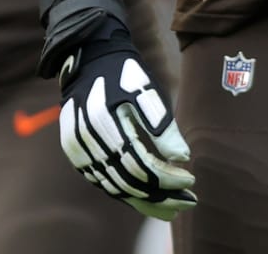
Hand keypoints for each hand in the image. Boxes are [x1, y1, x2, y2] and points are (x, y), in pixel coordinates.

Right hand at [56, 12, 195, 220]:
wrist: (89, 60)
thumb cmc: (124, 74)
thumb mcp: (147, 90)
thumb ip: (162, 124)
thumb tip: (181, 157)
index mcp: (104, 123)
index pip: (141, 164)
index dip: (168, 177)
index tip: (191, 179)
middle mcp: (86, 142)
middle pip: (128, 182)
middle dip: (160, 196)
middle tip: (187, 201)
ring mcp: (78, 151)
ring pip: (114, 187)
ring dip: (144, 201)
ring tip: (171, 207)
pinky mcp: (75, 155)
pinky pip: (102, 182)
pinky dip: (125, 192)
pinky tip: (145, 196)